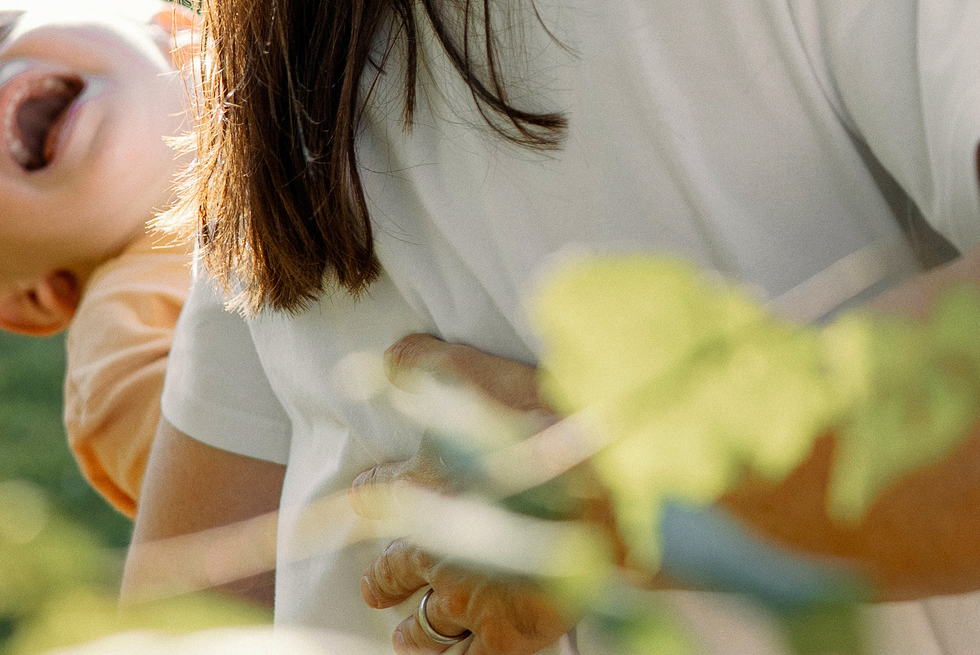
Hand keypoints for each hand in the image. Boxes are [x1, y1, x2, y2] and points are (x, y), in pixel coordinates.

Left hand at [353, 335, 575, 654]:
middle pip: (390, 574)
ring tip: (411, 631)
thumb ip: (434, 366)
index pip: (376, 496)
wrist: (616, 488)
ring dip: (414, 629)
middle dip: (384, 577)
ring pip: (422, 628)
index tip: (363, 496)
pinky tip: (458, 652)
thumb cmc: (558, 427)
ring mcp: (471, 599)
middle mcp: (436, 552)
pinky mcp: (509, 634)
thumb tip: (389, 353)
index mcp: (426, 490)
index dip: (369, 495)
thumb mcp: (491, 378)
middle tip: (379, 582)